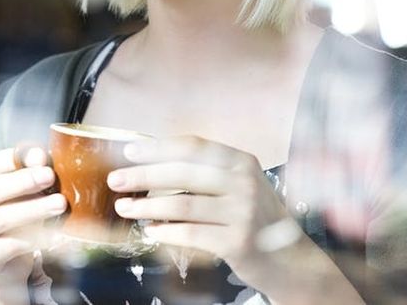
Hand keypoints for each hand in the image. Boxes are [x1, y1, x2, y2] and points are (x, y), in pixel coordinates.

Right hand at [0, 147, 66, 293]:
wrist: (7, 265)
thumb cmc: (20, 221)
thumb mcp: (26, 196)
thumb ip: (33, 177)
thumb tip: (41, 158)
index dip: (15, 159)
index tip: (41, 156)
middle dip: (22, 181)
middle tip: (50, 176)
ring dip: (32, 209)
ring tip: (59, 204)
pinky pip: (7, 246)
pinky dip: (32, 239)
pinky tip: (52, 235)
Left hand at [107, 136, 300, 287]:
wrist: (291, 261)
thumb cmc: (255, 219)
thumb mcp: (238, 186)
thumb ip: (205, 173)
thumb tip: (151, 163)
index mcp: (241, 162)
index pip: (193, 146)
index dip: (158, 147)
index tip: (129, 151)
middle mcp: (245, 183)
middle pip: (182, 173)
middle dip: (143, 176)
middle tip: (115, 180)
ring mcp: (243, 213)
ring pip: (182, 205)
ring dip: (146, 206)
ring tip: (124, 207)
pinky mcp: (238, 242)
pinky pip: (190, 234)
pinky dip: (165, 232)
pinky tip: (150, 231)